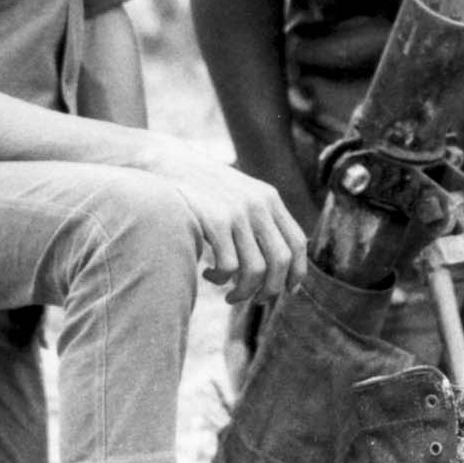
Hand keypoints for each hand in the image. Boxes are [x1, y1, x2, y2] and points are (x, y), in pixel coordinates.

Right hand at [143, 144, 308, 304]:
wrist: (166, 162)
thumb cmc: (202, 186)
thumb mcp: (238, 193)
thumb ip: (258, 218)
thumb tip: (276, 263)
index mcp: (269, 198)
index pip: (298, 242)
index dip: (297, 272)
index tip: (288, 290)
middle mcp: (258, 204)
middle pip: (281, 261)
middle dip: (271, 289)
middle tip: (256, 300)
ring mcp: (237, 212)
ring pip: (255, 270)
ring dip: (244, 292)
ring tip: (229, 295)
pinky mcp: (214, 221)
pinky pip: (228, 267)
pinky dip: (220, 280)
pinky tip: (208, 275)